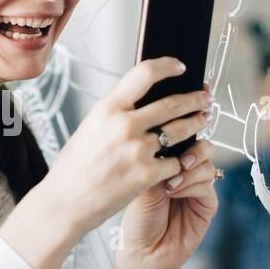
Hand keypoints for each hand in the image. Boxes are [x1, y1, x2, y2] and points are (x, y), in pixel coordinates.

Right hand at [36, 57, 213, 236]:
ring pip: (180, 130)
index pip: (145, 73)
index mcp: (107, 108)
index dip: (168, 66)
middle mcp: (124, 125)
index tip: (180, 67)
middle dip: (194, 99)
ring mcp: (138, 150)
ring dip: (196, 124)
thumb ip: (116, 113)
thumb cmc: (74, 167)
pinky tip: (181, 160)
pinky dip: (180, 161)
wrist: (65, 202)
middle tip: (204, 98)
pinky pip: (175, 162)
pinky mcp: (147, 174)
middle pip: (173, 102)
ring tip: (202, 121)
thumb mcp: (90, 128)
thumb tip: (144, 101)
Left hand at [117, 133, 219, 268]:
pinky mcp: (207, 204)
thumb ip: (155, 161)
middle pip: (203, 144)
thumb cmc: (136, 220)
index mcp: (169, 163)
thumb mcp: (140, 184)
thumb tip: (164, 137)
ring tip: (170, 183)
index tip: (171, 131)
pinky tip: (175, 193)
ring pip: (207, 163)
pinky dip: (192, 185)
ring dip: (190, 169)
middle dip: (193, 147)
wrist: (143, 252)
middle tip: (179, 159)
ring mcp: (198, 187)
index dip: (180, 132)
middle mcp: (186, 172)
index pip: (182, 138)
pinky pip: (208, 185)